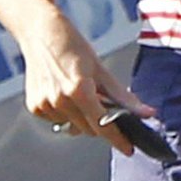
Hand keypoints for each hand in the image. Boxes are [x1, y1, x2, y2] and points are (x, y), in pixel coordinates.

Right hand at [21, 5, 153, 155]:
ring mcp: (45, 105)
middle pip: (89, 129)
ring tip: (77, 91)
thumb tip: (146, 113)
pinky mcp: (34, 107)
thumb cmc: (72, 46)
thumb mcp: (100, 68)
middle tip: (100, 103)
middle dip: (100, 122)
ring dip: (81, 117)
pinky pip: (58, 121)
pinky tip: (61, 92)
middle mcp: (60, 101)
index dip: (118, 139)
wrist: (39, 31)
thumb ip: (123, 95)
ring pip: (73, 126)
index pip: (103, 125)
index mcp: (79, 90)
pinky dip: (65, 113)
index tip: (129, 149)